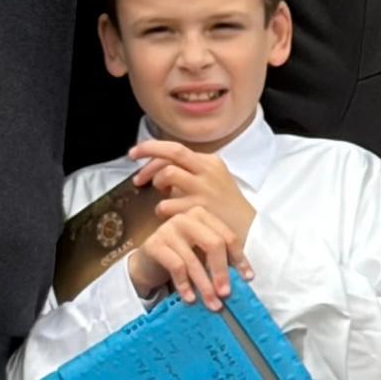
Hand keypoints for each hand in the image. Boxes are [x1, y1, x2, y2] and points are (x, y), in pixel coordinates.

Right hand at [126, 206, 247, 309]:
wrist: (147, 264)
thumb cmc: (181, 258)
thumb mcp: (203, 255)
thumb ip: (220, 259)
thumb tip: (244, 279)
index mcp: (203, 216)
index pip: (228, 236)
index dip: (240, 259)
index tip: (247, 279)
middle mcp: (186, 218)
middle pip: (213, 244)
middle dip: (222, 272)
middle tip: (226, 294)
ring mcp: (168, 229)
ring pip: (193, 260)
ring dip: (204, 286)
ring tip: (212, 304)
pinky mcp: (154, 244)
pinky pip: (176, 267)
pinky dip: (185, 286)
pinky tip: (190, 299)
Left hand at [129, 140, 257, 249]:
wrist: (248, 231)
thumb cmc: (226, 208)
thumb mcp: (214, 182)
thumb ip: (190, 172)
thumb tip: (158, 168)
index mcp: (210, 162)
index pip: (176, 148)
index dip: (151, 149)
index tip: (136, 154)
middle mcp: (207, 171)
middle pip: (172, 152)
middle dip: (147, 152)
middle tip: (132, 161)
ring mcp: (204, 189)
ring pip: (168, 174)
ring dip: (157, 183)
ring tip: (160, 195)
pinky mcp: (199, 209)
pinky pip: (167, 204)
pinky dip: (161, 209)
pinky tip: (167, 216)